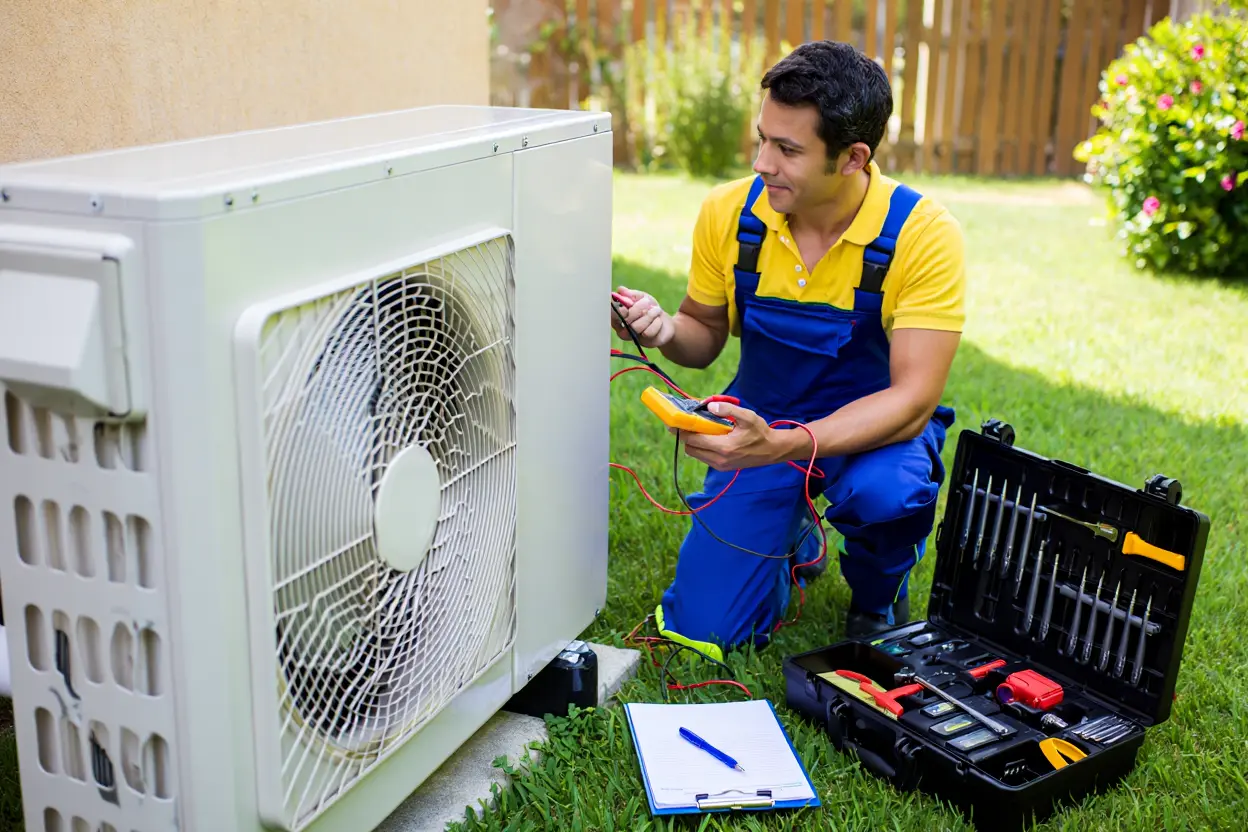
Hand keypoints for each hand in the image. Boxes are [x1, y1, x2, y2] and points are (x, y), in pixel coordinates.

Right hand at [611, 286, 674, 347]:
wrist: (665, 322)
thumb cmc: (649, 309)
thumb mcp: (642, 297)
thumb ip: (632, 294)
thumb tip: (621, 290)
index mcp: (618, 317)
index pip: (612, 315)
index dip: (619, 309)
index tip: (629, 302)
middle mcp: (623, 329)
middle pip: (625, 320)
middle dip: (638, 308)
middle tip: (647, 301)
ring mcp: (633, 337)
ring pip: (637, 327)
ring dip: (649, 315)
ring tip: (656, 310)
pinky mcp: (645, 342)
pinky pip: (648, 332)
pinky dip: (656, 323)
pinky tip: (658, 320)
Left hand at [677, 402, 800, 470]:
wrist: (773, 450)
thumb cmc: (760, 432)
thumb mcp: (747, 416)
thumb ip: (728, 409)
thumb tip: (709, 406)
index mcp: (724, 447)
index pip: (693, 440)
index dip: (681, 431)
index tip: (674, 422)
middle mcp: (719, 459)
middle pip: (690, 448)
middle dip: (685, 436)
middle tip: (685, 423)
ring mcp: (720, 465)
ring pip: (695, 454)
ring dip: (693, 442)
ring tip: (696, 428)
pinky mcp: (722, 467)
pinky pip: (703, 457)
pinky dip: (700, 447)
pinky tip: (707, 436)